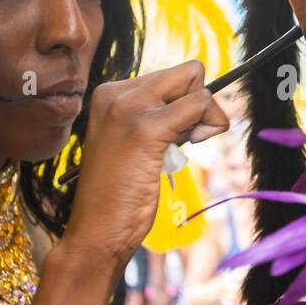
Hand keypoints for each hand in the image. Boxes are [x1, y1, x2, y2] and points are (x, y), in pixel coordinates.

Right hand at [57, 61, 228, 270]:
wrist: (96, 232)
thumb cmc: (119, 194)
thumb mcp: (135, 142)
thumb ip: (158, 116)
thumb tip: (201, 98)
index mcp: (109, 94)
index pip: (171, 75)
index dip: (186, 103)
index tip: (177, 132)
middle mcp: (116, 93)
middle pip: (188, 72)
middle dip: (200, 104)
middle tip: (184, 139)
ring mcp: (129, 108)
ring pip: (197, 84)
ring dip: (206, 116)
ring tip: (178, 148)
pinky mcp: (146, 129)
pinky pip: (200, 105)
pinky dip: (210, 124)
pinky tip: (193, 145)